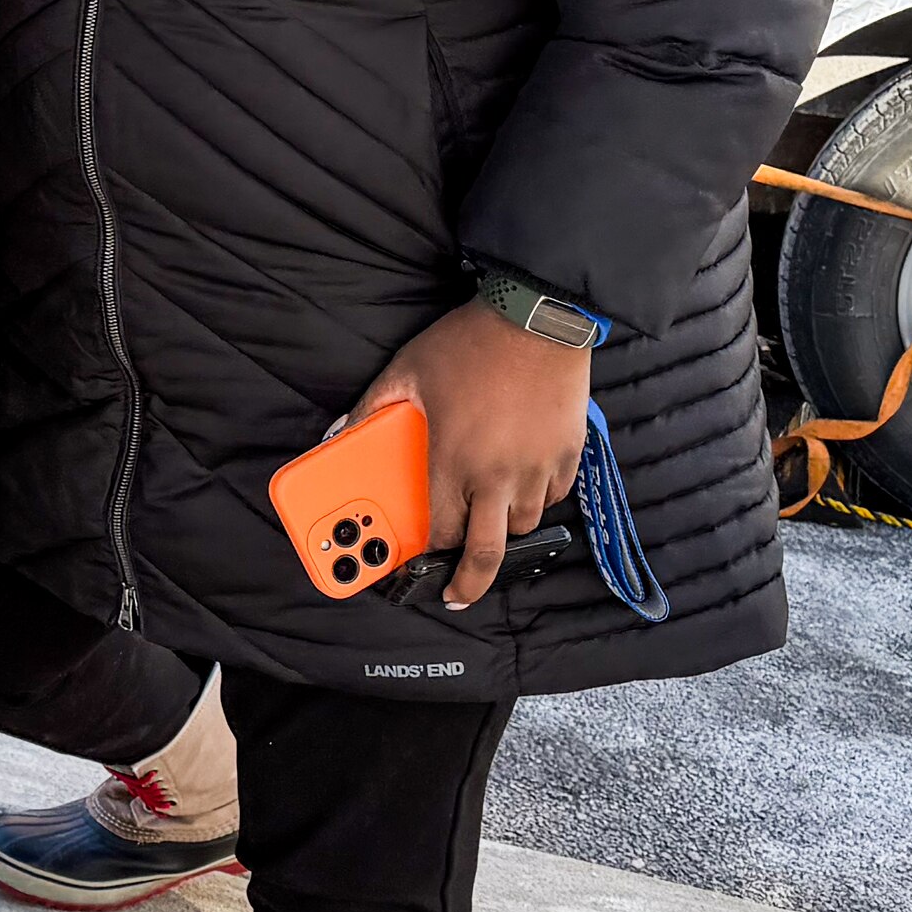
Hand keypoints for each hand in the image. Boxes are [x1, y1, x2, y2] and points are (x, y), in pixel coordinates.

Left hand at [339, 302, 588, 609]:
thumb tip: (343, 431)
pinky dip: (537, 500)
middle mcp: (497, 477)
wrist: (537, 317)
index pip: (440, 532)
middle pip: (487, 554)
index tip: (419, 563)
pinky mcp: (567, 455)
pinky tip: (521, 486)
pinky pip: (553, 496)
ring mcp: (537, 469)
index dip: (428, 553)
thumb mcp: (407, 369)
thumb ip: (373, 407)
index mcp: (453, 461)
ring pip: (524, 526)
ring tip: (487, 524)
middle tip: (459, 593)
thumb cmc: (469, 343)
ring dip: (503, 531)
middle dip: (470, 583)